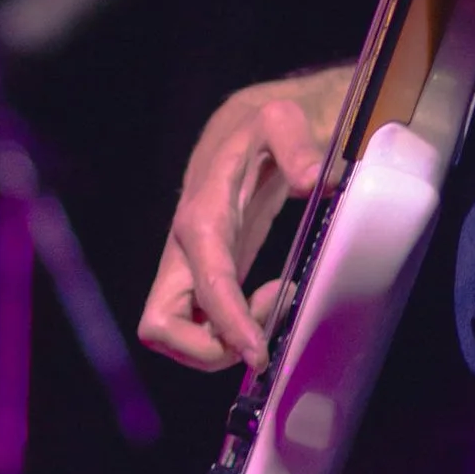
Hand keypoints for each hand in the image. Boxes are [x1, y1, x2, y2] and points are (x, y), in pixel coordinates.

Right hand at [139, 67, 346, 372]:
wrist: (237, 133)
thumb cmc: (258, 129)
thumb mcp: (280, 120)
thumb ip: (296, 144)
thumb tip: (314, 179)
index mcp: (201, 217)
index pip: (205, 282)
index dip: (226, 322)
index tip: (257, 353)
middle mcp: (184, 252)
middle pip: (160, 326)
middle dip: (207, 349)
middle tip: (260, 334)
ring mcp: (189, 269)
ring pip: (174, 333)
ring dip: (219, 343)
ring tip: (268, 307)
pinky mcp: (202, 279)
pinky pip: (199, 324)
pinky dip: (227, 332)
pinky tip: (265, 303)